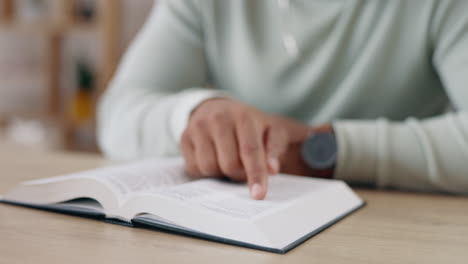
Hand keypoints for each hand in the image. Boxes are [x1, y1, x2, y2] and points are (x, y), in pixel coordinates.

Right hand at [181, 98, 310, 198]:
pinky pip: (194, 168)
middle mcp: (218, 118)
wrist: (219, 109)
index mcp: (242, 116)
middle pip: (229, 164)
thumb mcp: (270, 130)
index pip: (250, 151)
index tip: (258, 195)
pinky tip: (214, 159)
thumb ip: (274, 148)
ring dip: (221, 174)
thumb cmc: (249, 125)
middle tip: (244, 169)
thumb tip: (272, 170)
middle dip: (239, 174)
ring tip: (228, 161)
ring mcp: (197, 127)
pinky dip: (206, 172)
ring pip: (209, 168)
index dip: (255, 175)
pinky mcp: (184, 137)